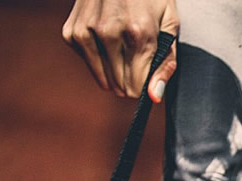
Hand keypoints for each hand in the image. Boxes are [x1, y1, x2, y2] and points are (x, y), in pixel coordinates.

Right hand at [62, 0, 178, 102]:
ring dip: (114, 71)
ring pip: (103, 79)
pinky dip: (98, 57)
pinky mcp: (72, 32)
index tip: (148, 74)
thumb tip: (154, 96)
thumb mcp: (170, 23)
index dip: (145, 85)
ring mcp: (87, 32)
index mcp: (138, 34)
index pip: (136, 87)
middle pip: (120, 86)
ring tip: (123, 48)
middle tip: (137, 57)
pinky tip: (106, 39)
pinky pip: (88, 63)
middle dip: (131, 79)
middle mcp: (109, 33)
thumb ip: (165, 62)